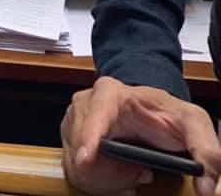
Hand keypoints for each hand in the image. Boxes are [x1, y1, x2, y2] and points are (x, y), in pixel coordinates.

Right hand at [61, 76, 220, 195]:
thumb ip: (206, 149)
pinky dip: (99, 183)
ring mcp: (73, 122)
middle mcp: (86, 103)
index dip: (88, 138)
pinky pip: (76, 173)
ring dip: (108, 181)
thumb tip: (206, 184)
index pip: (93, 115)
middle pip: (86, 151)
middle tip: (142, 175)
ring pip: (79, 168)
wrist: (151, 113)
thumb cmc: (165, 114)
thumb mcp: (193, 123)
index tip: (87, 160)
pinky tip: (120, 177)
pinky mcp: (70, 141)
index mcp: (110, 92)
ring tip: (133, 175)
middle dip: (115, 174)